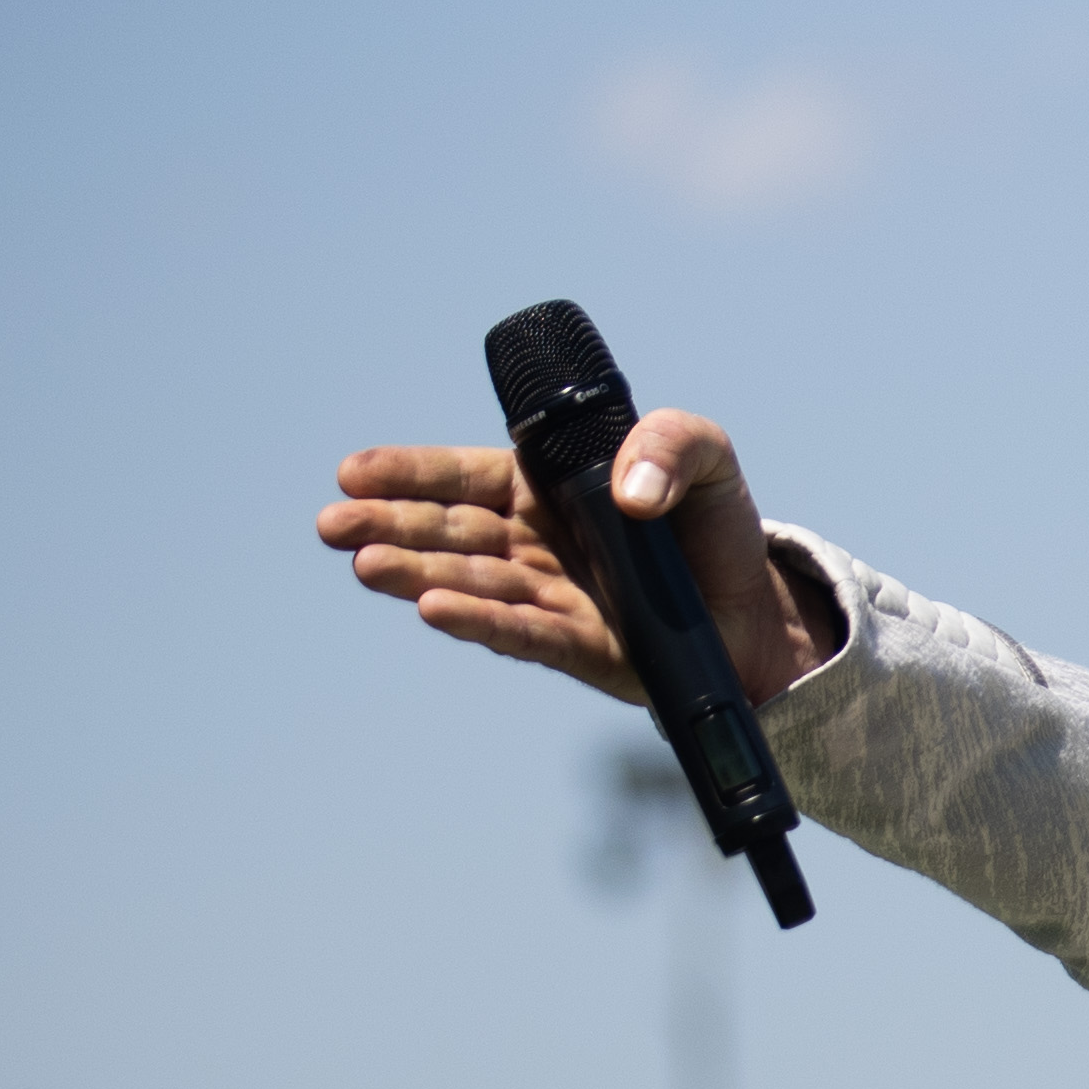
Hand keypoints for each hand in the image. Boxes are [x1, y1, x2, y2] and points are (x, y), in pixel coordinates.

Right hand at [316, 409, 825, 706]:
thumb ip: (670, 443)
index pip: (464, 476)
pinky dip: (483, 622)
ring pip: (474, 583)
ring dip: (418, 575)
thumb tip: (630, 491)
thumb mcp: (705, 457)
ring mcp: (551, 596)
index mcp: (545, 489)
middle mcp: (535, 543)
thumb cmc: (712, 526)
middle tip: (331, 525)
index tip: (353, 471)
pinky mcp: (580, 646)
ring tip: (366, 566)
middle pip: (450, 531)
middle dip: (388, 525)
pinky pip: (526, 632)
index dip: (408, 473)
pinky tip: (434, 611)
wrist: (757, 611)